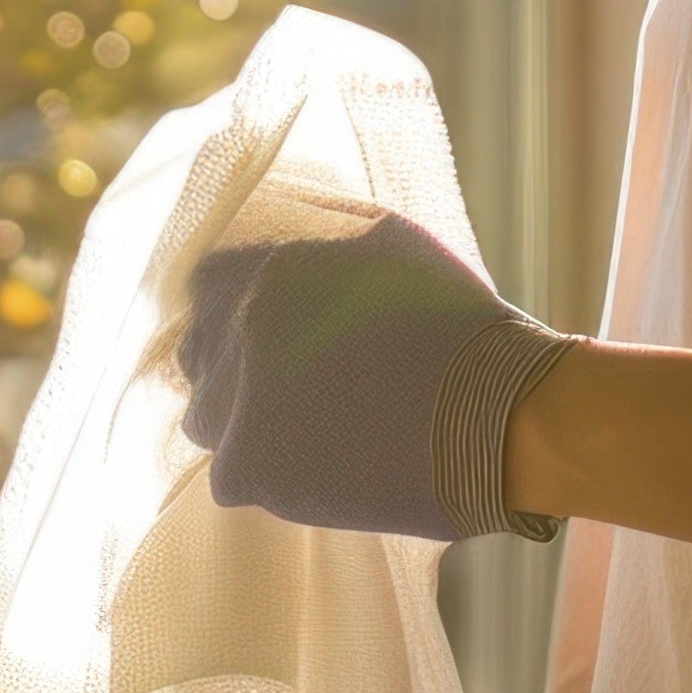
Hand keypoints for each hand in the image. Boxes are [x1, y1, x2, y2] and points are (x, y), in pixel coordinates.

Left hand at [176, 210, 571, 540]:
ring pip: (208, 415)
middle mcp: (237, 327)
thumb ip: (314, 226)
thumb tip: (272, 217)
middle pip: (199, 350)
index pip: (204, 283)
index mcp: (264, 267)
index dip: (233, 308)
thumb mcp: (386, 238)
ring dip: (244, 420)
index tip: (262, 330)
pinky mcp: (250, 467)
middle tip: (293, 383)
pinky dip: (265, 474)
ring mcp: (237, 400)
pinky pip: (229, 474)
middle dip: (234, 364)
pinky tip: (319, 462)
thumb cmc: (452, 321)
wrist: (493, 415)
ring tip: (312, 426)